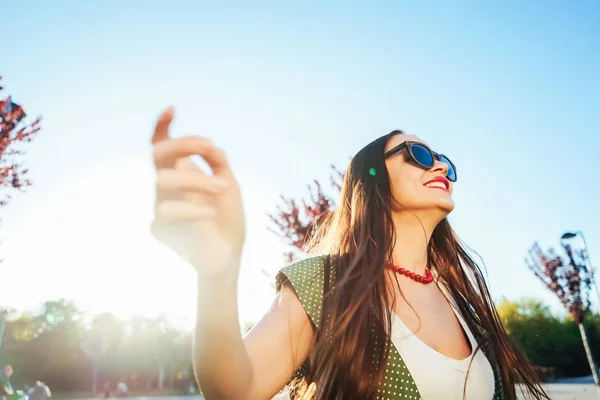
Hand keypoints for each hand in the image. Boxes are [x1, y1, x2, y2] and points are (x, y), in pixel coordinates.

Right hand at [150, 107, 244, 276]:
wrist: (228, 256)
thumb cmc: (227, 219)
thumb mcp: (229, 184)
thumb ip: (219, 162)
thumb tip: (209, 146)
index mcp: (181, 174)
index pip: (162, 146)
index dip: (162, 127)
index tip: (172, 109)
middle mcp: (167, 187)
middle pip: (158, 154)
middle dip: (183, 144)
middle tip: (210, 147)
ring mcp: (161, 206)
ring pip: (163, 180)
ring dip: (197, 179)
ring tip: (224, 188)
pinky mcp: (160, 229)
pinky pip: (167, 211)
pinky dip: (193, 209)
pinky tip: (210, 213)